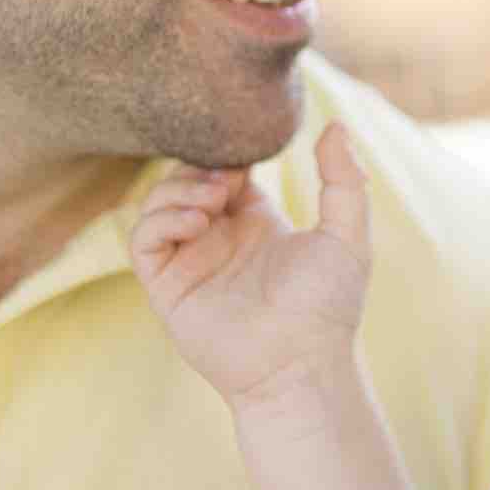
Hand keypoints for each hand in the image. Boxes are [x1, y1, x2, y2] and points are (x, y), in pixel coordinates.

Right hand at [128, 124, 371, 409]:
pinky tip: (198, 223)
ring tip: (214, 201)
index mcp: (255, 221)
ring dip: (179, 189)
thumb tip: (335, 125)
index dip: (228, 153)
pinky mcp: (167, 287)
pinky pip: (143, 240)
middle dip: (198, 167)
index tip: (246, 157)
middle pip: (184, 178)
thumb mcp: (346, 235)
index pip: (224, 167)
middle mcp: (217, 237)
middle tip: (225, 180)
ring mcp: (190, 261)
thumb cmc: (328, 307)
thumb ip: (344, 181)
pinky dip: (161, 220)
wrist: (302, 364)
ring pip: (157, 203)